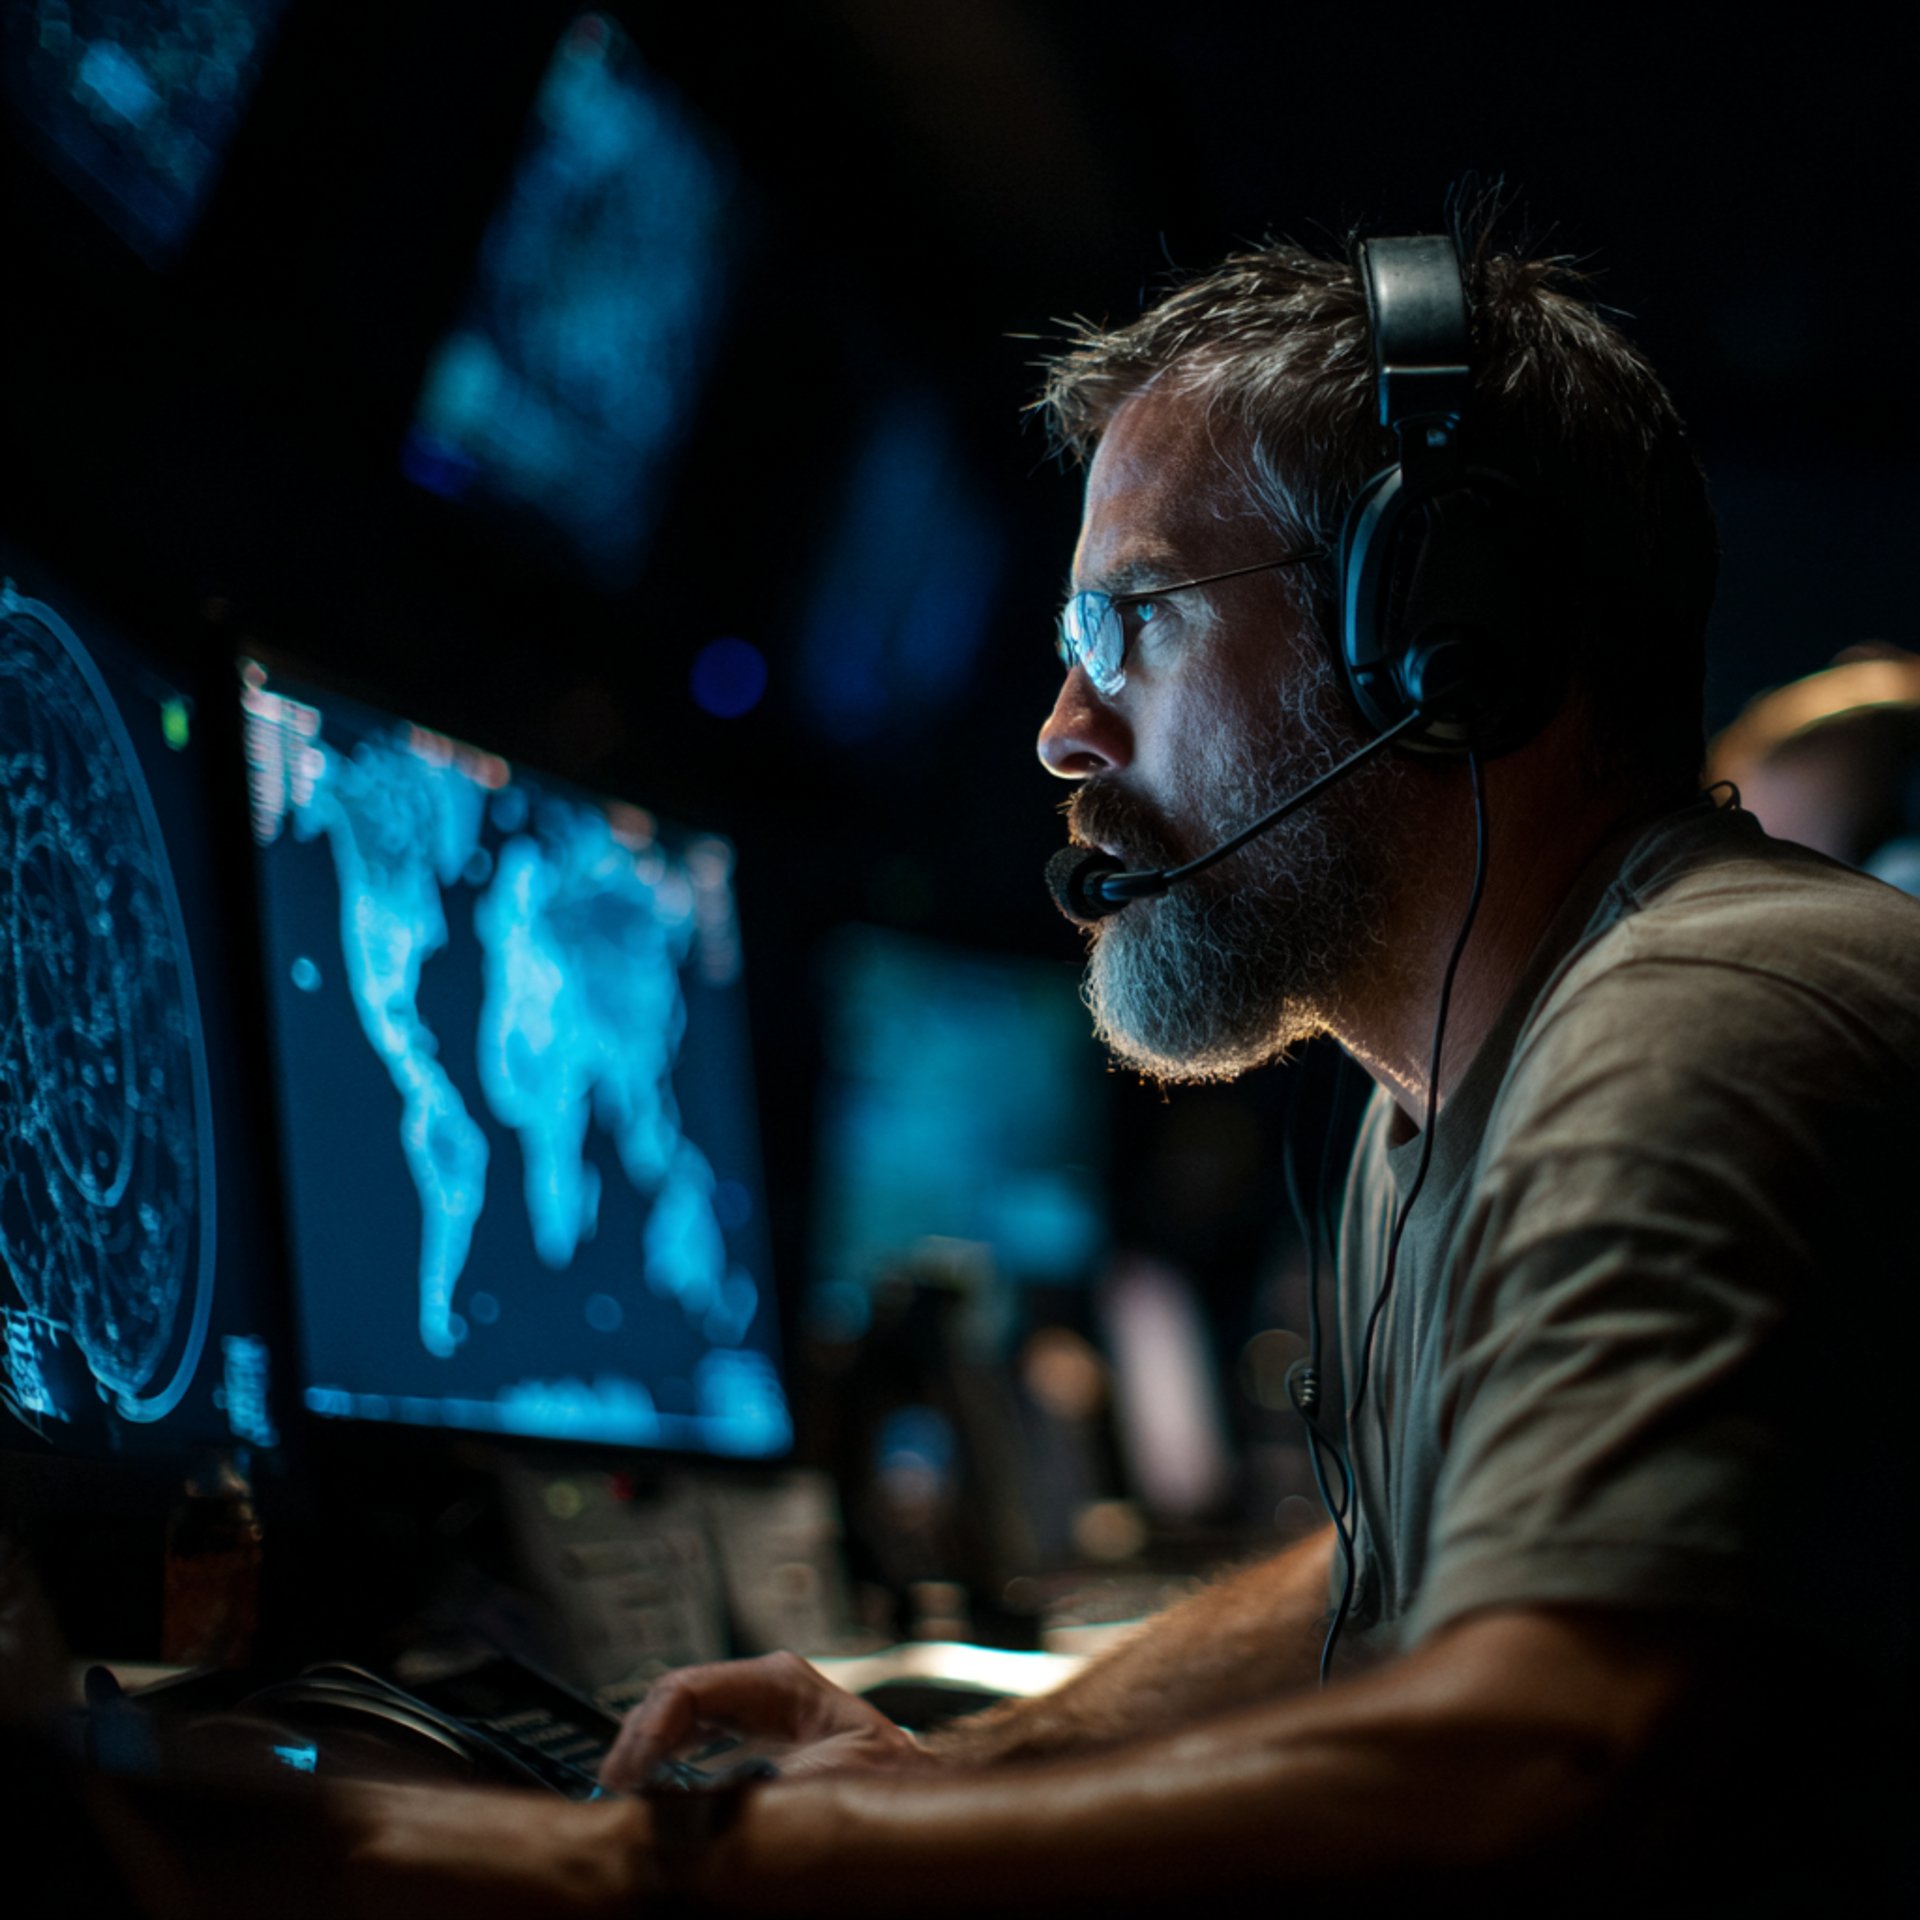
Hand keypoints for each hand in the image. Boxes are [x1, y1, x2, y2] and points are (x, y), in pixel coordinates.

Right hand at [597, 1651, 929, 1789]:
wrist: (917, 1796)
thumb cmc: (884, 1788)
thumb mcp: (812, 1788)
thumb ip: (745, 1793)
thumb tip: (680, 1805)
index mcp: (779, 1681)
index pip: (686, 1689)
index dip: (647, 1733)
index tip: (626, 1779)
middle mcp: (765, 1685)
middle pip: (676, 1697)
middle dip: (638, 1741)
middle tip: (612, 1791)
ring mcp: (759, 1705)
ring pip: (680, 1714)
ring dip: (648, 1750)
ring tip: (624, 1792)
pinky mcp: (755, 1733)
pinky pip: (695, 1735)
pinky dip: (667, 1758)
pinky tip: (652, 1785)